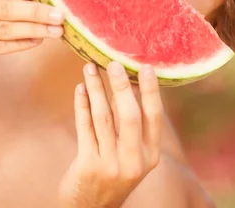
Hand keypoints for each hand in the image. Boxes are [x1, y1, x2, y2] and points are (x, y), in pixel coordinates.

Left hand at [59, 62, 162, 207]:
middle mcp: (134, 161)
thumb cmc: (114, 172)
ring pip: (103, 118)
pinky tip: (80, 89)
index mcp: (151, 155)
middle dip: (120, 86)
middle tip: (113, 62)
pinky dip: (82, 105)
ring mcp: (111, 165)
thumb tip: (131, 85)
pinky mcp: (88, 166)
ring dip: (96, 89)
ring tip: (90, 68)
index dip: (151, 91)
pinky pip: (84, 128)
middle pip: (129, 115)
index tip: (146, 68)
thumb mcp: (133, 156)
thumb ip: (135, 129)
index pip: (154, 117)